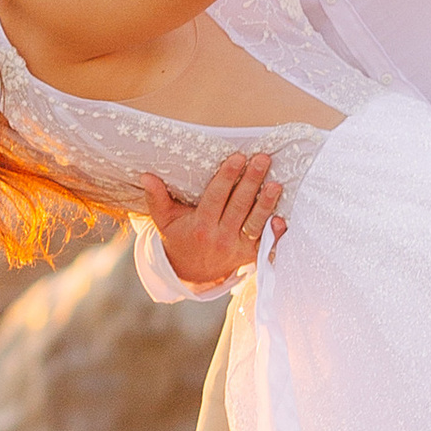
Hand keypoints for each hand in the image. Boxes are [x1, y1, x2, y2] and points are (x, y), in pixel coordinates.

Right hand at [141, 152, 284, 288]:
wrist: (191, 273)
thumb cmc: (178, 238)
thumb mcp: (164, 220)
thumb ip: (157, 198)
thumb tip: (147, 175)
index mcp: (200, 226)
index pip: (216, 197)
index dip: (227, 177)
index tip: (238, 157)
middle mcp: (220, 238)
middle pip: (239, 207)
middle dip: (251, 182)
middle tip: (262, 159)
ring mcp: (237, 248)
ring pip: (255, 224)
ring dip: (267, 204)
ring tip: (276, 184)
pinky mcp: (250, 255)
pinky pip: (265, 245)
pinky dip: (276, 234)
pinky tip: (283, 220)